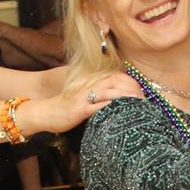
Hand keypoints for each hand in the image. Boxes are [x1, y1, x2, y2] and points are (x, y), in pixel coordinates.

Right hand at [25, 73, 141, 133]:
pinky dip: (112, 106)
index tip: (141, 92)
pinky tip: (122, 110)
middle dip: (132, 88)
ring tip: (138, 103)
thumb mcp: (84, 97)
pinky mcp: (80, 109)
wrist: (45, 113)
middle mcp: (89, 85)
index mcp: (92, 81)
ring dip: (126, 96)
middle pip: (116, 81)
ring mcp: (84, 96)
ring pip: (110, 91)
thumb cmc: (67, 108)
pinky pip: (98, 106)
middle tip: (144, 99)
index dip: (131, 82)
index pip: (117, 76)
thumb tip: (118, 99)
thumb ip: (99, 94)